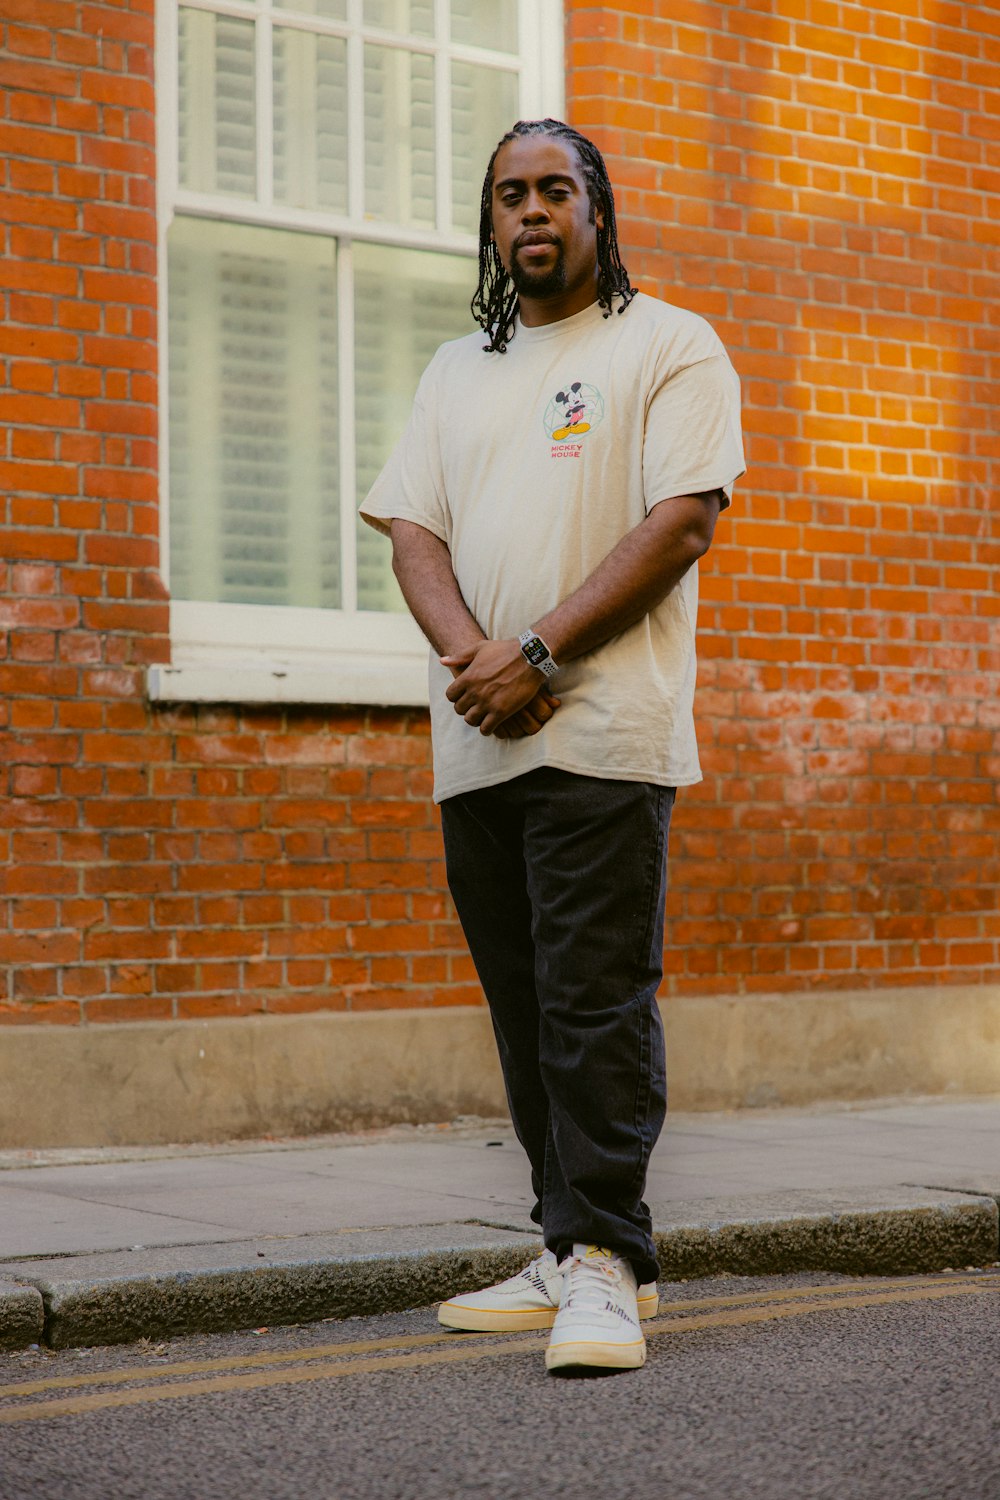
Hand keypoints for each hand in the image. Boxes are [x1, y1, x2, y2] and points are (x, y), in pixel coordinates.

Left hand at [440, 639, 555, 735]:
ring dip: (475, 720)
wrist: (529, 657)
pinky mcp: (501, 712)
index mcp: (468, 677)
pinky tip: (493, 724)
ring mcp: (487, 702)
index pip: (450, 696)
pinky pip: (486, 728)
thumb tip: (442, 660)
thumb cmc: (505, 650)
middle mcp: (475, 691)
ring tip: (483, 716)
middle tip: (475, 707)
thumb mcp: (480, 648)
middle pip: (459, 709)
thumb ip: (460, 656)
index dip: (456, 697)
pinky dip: (487, 729)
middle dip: (466, 709)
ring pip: (470, 720)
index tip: (465, 697)